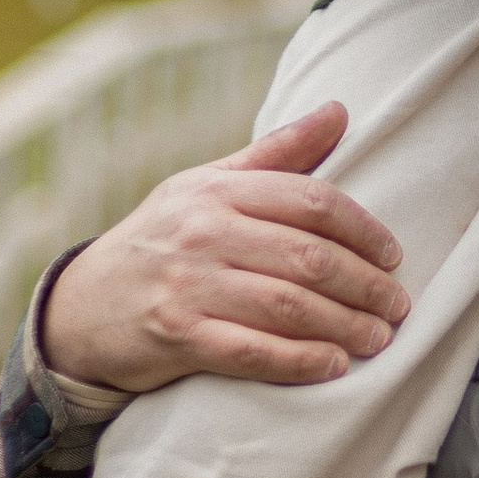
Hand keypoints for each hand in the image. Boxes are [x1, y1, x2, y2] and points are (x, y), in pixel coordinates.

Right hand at [40, 103, 409, 394]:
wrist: (81, 306)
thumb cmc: (163, 239)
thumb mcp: (209, 186)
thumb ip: (278, 154)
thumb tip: (341, 111)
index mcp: (218, 190)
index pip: (312, 201)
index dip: (363, 229)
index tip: (394, 256)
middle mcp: (204, 232)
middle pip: (308, 256)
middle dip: (364, 284)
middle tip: (397, 306)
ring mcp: (188, 284)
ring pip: (288, 305)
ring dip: (344, 326)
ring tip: (378, 338)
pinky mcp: (177, 335)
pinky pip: (252, 351)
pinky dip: (300, 361)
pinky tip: (333, 366)